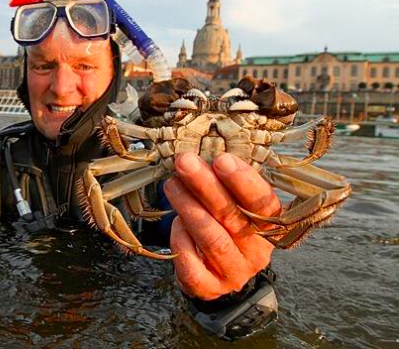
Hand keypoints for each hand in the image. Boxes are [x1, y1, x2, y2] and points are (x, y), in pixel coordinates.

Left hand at [163, 152, 279, 300]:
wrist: (222, 275)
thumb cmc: (227, 228)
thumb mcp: (235, 205)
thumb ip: (226, 184)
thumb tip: (202, 152)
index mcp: (269, 226)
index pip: (263, 202)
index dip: (243, 180)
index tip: (221, 158)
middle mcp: (256, 251)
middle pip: (232, 216)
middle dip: (206, 186)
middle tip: (185, 162)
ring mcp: (234, 272)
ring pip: (211, 238)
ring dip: (188, 208)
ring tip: (171, 185)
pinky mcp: (210, 287)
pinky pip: (192, 266)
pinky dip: (181, 242)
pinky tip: (175, 224)